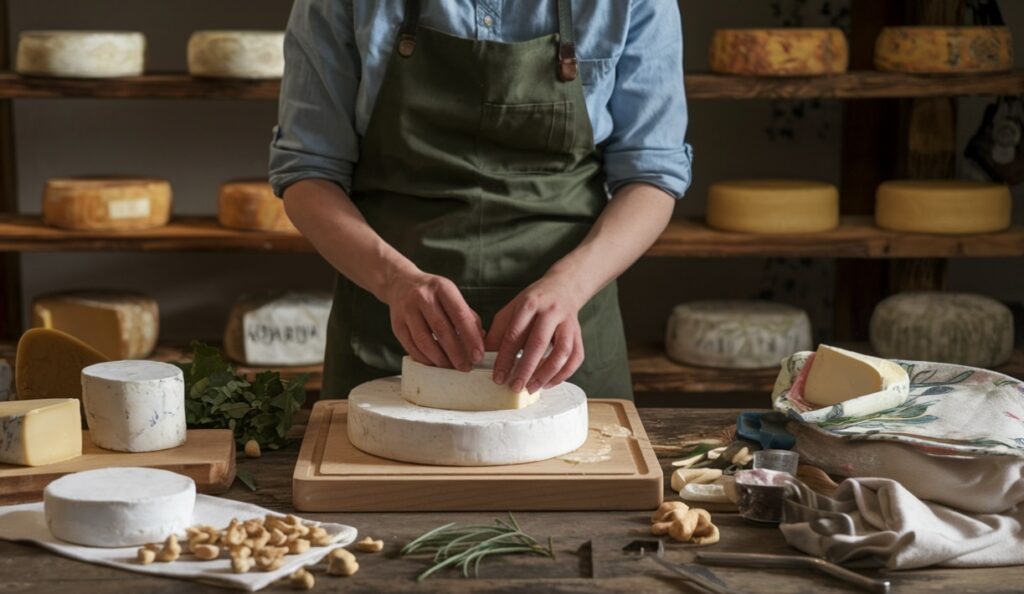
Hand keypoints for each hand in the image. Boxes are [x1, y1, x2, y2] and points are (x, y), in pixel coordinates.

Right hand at [383, 271, 483, 370]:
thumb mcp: (451, 295)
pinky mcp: (396, 324)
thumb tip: (481, 340)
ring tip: (451, 368)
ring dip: (440, 359)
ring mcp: (407, 310)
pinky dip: (424, 358)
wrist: (400, 283)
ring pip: (424, 341)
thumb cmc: (433, 293)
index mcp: (442, 288)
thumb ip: (467, 315)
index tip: (478, 355)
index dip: (470, 337)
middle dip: (456, 353)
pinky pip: (411, 346)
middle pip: (442, 330)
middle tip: (466, 367)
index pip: (460, 315)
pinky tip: (434, 363)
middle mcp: (423, 297)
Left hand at [485, 277, 584, 392]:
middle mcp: (551, 311)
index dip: (505, 358)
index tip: (498, 377)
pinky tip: (550, 382)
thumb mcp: (512, 309)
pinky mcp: (579, 333)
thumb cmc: (534, 302)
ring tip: (532, 388)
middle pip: (538, 343)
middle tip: (515, 387)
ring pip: (562, 351)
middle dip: (526, 369)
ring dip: (547, 373)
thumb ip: (499, 332)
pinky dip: (564, 373)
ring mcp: (568, 323)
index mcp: (530, 304)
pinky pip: (576, 357)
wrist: (563, 287)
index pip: (515, 334)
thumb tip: (483, 356)